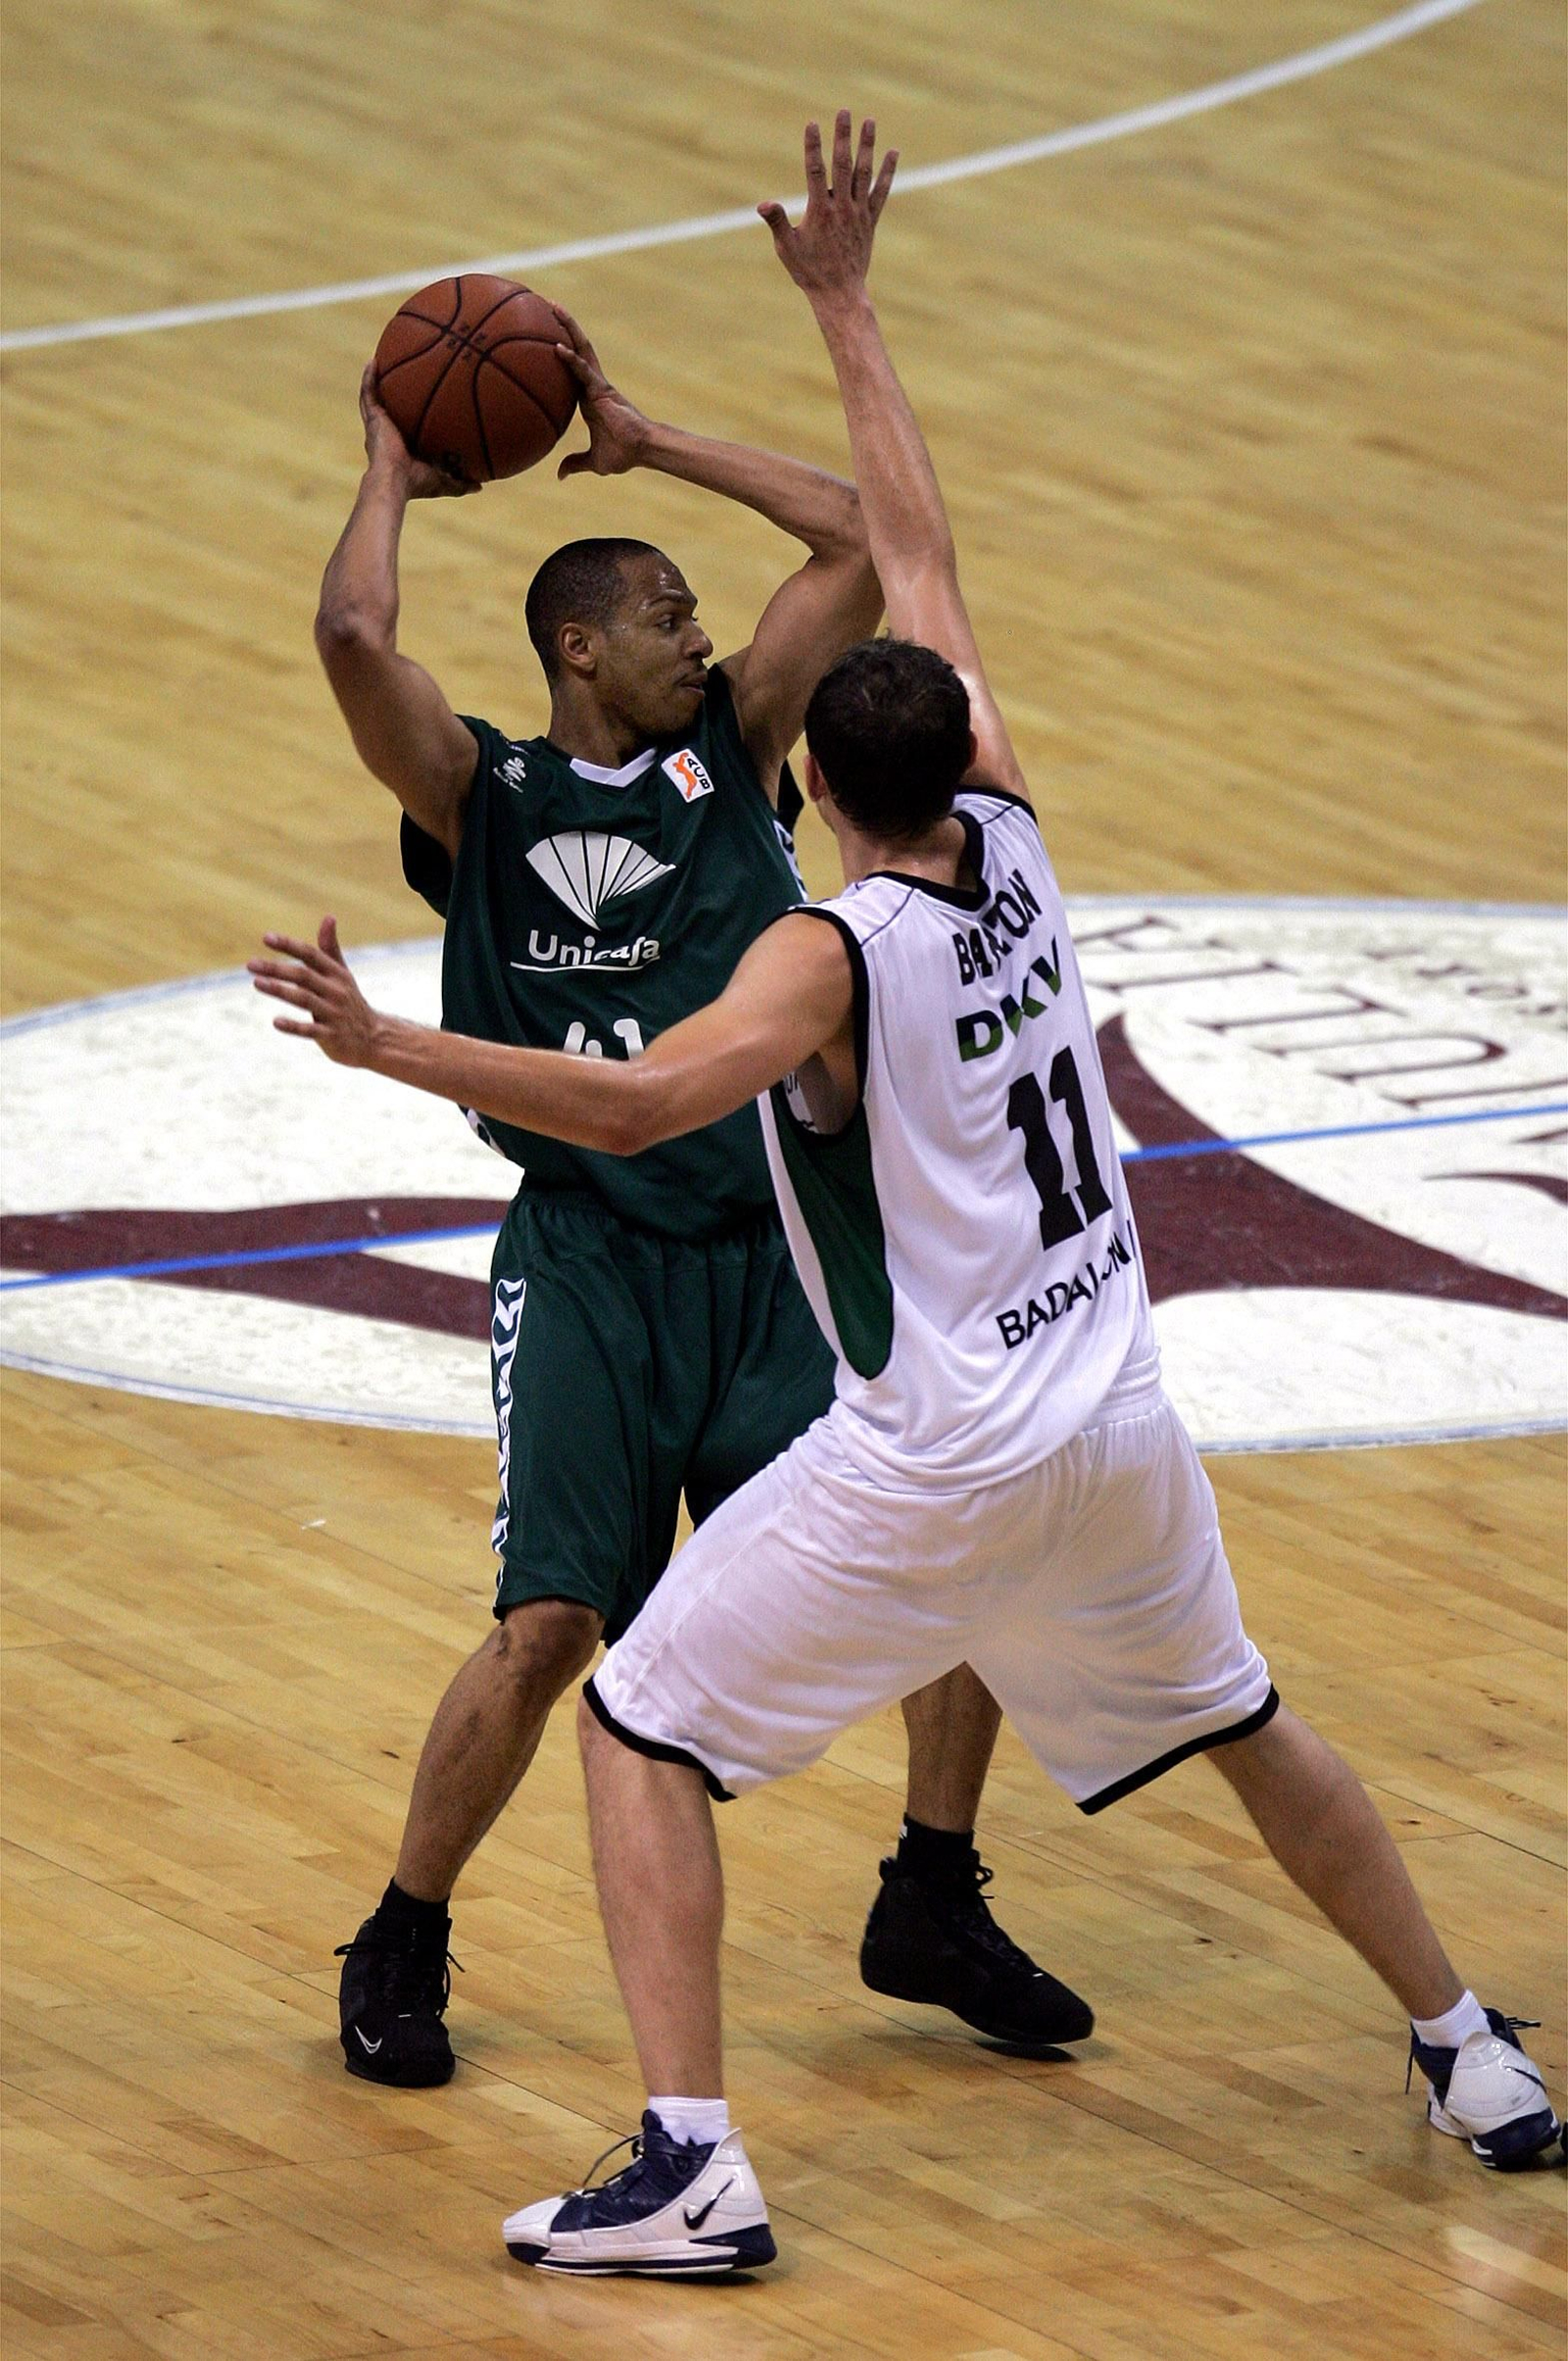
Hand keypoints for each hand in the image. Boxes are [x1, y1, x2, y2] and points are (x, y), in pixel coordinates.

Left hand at [250, 917, 381, 1065]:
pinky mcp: (332, 1036)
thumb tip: (329, 916)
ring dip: (280, 990)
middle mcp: (336, 991)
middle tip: (250, 964)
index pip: (311, 954)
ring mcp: (334, 1014)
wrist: (374, 1038)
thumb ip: (330, 948)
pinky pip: (311, 1031)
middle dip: (277, 969)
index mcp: (336, 974)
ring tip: (257, 983)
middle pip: (303, 976)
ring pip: (304, 999)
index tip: (266, 938)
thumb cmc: (350, 1002)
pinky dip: (294, 1027)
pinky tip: (276, 1022)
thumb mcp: (342, 974)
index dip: (289, 945)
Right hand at [359, 363, 478, 499]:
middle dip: (393, 394)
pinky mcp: (373, 419)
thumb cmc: (416, 484)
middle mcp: (387, 434)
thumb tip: (480, 486)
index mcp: (401, 447)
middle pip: (391, 409)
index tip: (420, 402)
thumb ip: (460, 482)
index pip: (406, 427)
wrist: (394, 482)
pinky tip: (373, 361)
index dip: (410, 416)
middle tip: (401, 376)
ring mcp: (378, 425)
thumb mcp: (443, 481)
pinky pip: (369, 393)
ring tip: (382, 361)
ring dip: (378, 380)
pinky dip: (369, 377)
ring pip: (376, 398)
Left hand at [549, 305, 652, 476]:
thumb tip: (560, 475)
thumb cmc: (623, 454)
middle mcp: (592, 384)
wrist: (641, 450)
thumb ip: (576, 463)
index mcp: (588, 397)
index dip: (560, 351)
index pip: (571, 368)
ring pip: (580, 348)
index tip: (543, 337)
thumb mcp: (593, 461)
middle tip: (545, 306)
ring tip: (551, 306)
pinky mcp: (602, 389)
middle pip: (575, 347)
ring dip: (566, 326)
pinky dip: (570, 358)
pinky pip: (583, 370)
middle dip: (562, 325)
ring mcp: (597, 383)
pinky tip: (556, 346)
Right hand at [758, 113, 896, 304]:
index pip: (815, 172)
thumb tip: (762, 205)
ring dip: (867, 146)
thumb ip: (777, 222)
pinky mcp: (870, 221)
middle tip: (844, 111)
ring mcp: (858, 213)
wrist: (839, 294)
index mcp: (819, 212)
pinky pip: (881, 192)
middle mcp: (842, 208)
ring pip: (863, 173)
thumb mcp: (787, 248)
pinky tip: (893, 152)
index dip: (813, 147)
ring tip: (869, 121)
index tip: (812, 124)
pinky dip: (887, 172)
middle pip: (842, 165)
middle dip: (842, 137)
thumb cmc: (809, 272)